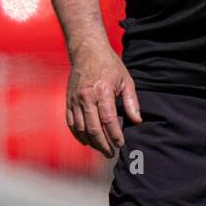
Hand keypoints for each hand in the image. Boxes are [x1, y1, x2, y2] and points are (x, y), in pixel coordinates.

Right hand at [66, 40, 141, 157]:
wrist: (87, 51)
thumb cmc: (109, 65)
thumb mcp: (126, 80)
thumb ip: (131, 102)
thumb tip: (137, 121)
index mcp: (102, 91)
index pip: (108, 119)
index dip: (114, 135)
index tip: (120, 144)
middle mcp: (86, 96)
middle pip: (93, 127)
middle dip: (103, 144)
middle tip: (111, 153)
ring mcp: (75, 99)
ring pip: (81, 128)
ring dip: (91, 142)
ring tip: (101, 149)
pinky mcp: (68, 101)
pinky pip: (71, 122)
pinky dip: (77, 134)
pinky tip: (86, 142)